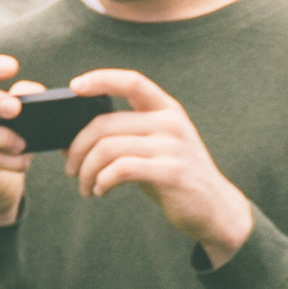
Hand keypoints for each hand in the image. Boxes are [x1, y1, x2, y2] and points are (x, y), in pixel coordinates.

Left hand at [59, 67, 255, 265]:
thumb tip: (72, 141)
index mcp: (167, 110)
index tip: (74, 87)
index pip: (132, 81)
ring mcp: (173, 147)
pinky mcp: (171, 173)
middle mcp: (171, 123)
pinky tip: (101, 190)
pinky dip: (102, 181)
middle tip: (71, 169)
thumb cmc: (174, 177)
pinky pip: (121, 169)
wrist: (216, 209)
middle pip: (106, 124)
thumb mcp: (154, 148)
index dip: (101, 79)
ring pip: (108, 148)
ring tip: (85, 186)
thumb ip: (123, 137)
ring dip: (87, 170)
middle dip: (78, 148)